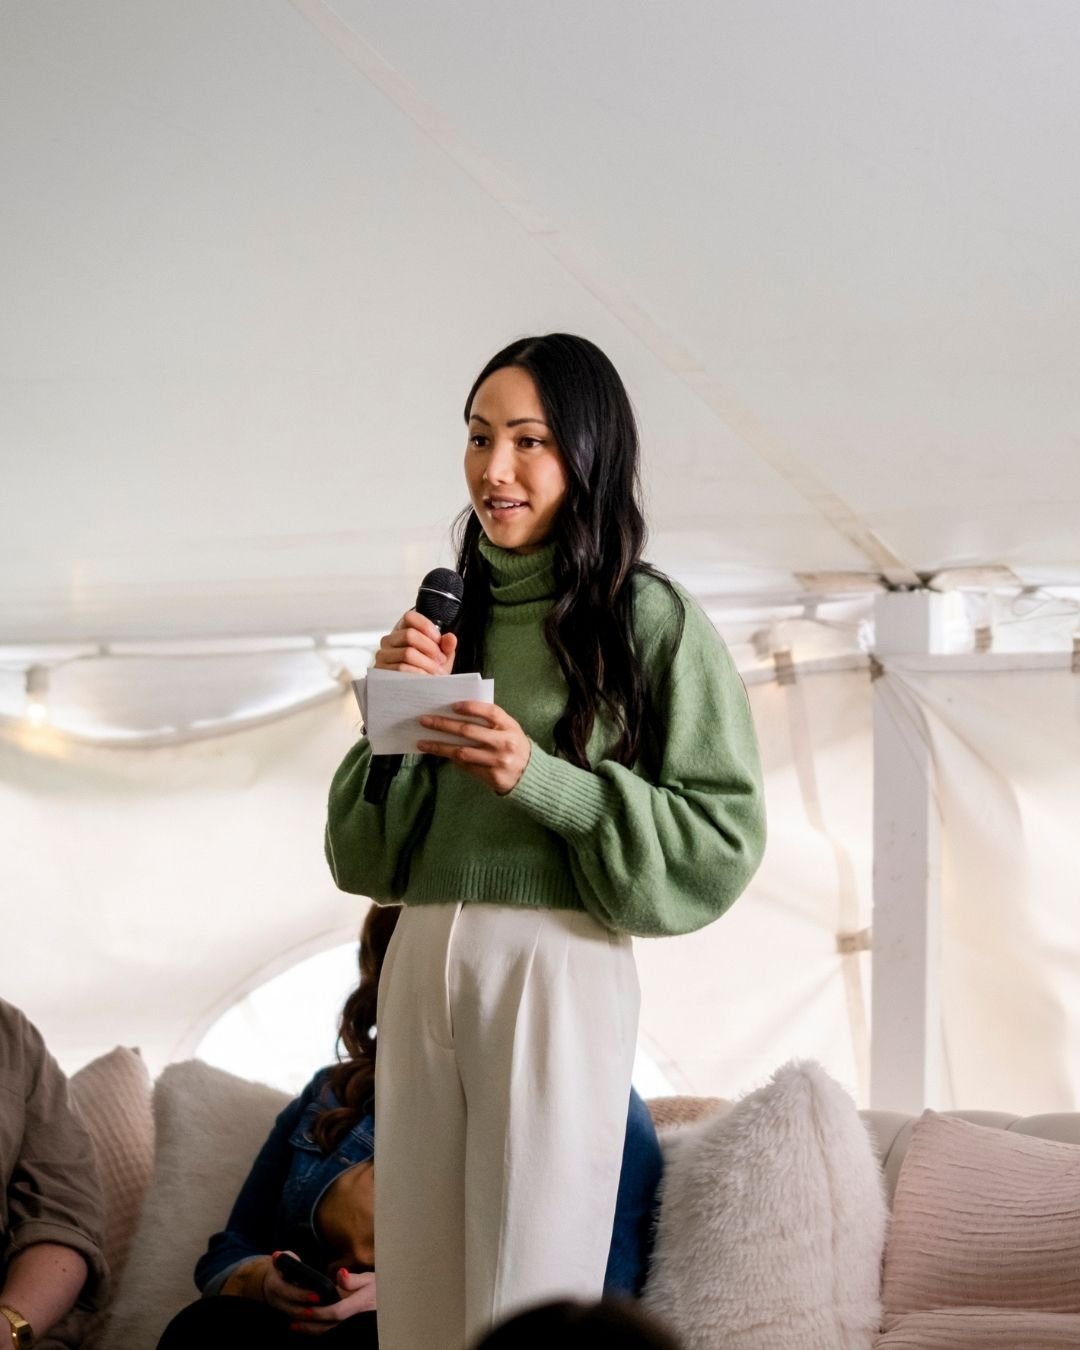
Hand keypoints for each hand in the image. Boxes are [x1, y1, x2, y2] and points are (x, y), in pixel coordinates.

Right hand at [260, 1253, 326, 1320]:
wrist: (269, 1281)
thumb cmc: (280, 1266)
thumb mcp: (282, 1260)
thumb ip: (284, 1258)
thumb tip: (278, 1255)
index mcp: (274, 1284)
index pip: (287, 1291)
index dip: (301, 1294)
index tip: (317, 1295)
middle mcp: (276, 1299)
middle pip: (292, 1308)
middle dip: (307, 1310)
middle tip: (324, 1309)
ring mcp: (281, 1308)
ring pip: (295, 1317)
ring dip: (308, 1318)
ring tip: (324, 1315)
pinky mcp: (286, 1313)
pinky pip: (297, 1320)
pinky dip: (307, 1320)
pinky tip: (319, 1318)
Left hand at [286, 1269, 376, 1336]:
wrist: (387, 1298)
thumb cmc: (377, 1286)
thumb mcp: (368, 1278)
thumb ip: (353, 1279)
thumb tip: (341, 1274)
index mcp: (359, 1303)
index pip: (337, 1312)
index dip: (320, 1313)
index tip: (306, 1310)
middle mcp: (354, 1317)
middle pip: (329, 1326)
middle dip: (310, 1325)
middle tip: (293, 1323)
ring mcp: (351, 1324)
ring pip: (329, 1330)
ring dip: (311, 1329)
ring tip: (295, 1326)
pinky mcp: (347, 1325)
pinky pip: (331, 1329)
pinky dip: (318, 1329)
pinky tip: (308, 1326)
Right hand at [373, 611, 456, 675]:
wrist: (418, 690)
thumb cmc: (428, 670)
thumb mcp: (441, 656)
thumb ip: (447, 646)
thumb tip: (450, 638)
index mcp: (403, 630)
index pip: (410, 617)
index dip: (426, 627)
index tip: (439, 640)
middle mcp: (389, 640)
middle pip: (410, 635)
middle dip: (430, 648)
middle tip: (441, 660)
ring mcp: (383, 655)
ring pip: (407, 653)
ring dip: (426, 664)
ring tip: (436, 672)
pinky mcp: (381, 671)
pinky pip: (401, 669)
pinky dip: (418, 674)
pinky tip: (426, 679)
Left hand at [416, 701, 530, 794]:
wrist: (530, 775)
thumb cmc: (513, 745)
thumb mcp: (509, 729)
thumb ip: (490, 721)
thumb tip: (456, 713)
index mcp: (510, 727)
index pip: (490, 712)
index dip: (471, 707)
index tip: (452, 705)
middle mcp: (504, 743)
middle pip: (469, 731)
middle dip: (444, 725)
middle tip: (425, 720)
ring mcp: (498, 761)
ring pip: (462, 752)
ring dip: (439, 746)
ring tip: (423, 742)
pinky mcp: (491, 776)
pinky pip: (466, 765)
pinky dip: (451, 758)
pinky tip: (438, 752)